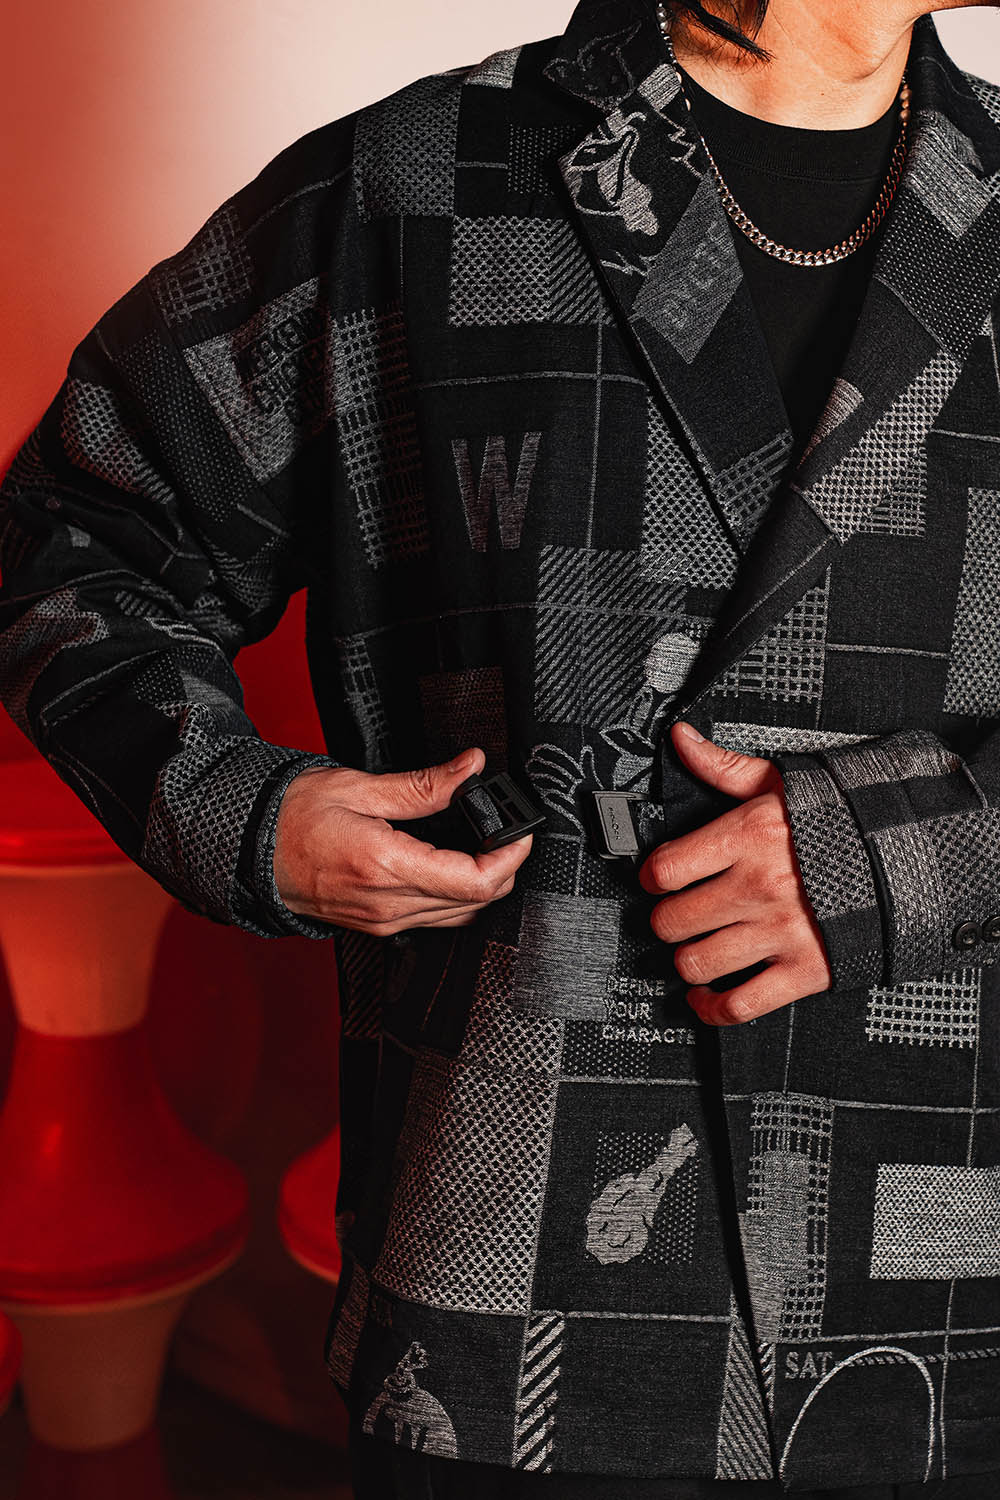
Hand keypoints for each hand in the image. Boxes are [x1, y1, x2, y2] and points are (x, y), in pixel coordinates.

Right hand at [272, 748, 532, 934]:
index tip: (521, 832)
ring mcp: (382, 921)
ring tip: (483, 844)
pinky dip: (454, 896)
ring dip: (481, 886)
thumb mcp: (359, 787)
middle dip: (503, 869)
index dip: (511, 858)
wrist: (246, 850)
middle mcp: (387, 904)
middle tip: (506, 831)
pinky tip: (450, 865)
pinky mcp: (376, 926)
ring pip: (459, 917)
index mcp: (385, 866)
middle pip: (476, 903)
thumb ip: (423, 785)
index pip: (474, 881)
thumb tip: (470, 769)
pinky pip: (433, 920)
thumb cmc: (290, 816)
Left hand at [638, 722, 831, 1025]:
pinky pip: (739, 1004)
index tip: (656, 880)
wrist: (908, 858)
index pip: (665, 869)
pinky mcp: (804, 971)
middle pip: (672, 921)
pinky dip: (712, 1008)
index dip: (652, 877)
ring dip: (687, 961)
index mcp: (748, 838)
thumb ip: (724, 767)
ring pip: (697, 963)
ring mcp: (780, 933)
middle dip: (667, 920)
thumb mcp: (781, 784)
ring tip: (693, 949)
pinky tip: (705, 997)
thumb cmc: (842, 822)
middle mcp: (758, 887)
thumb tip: (682, 741)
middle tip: (675, 916)